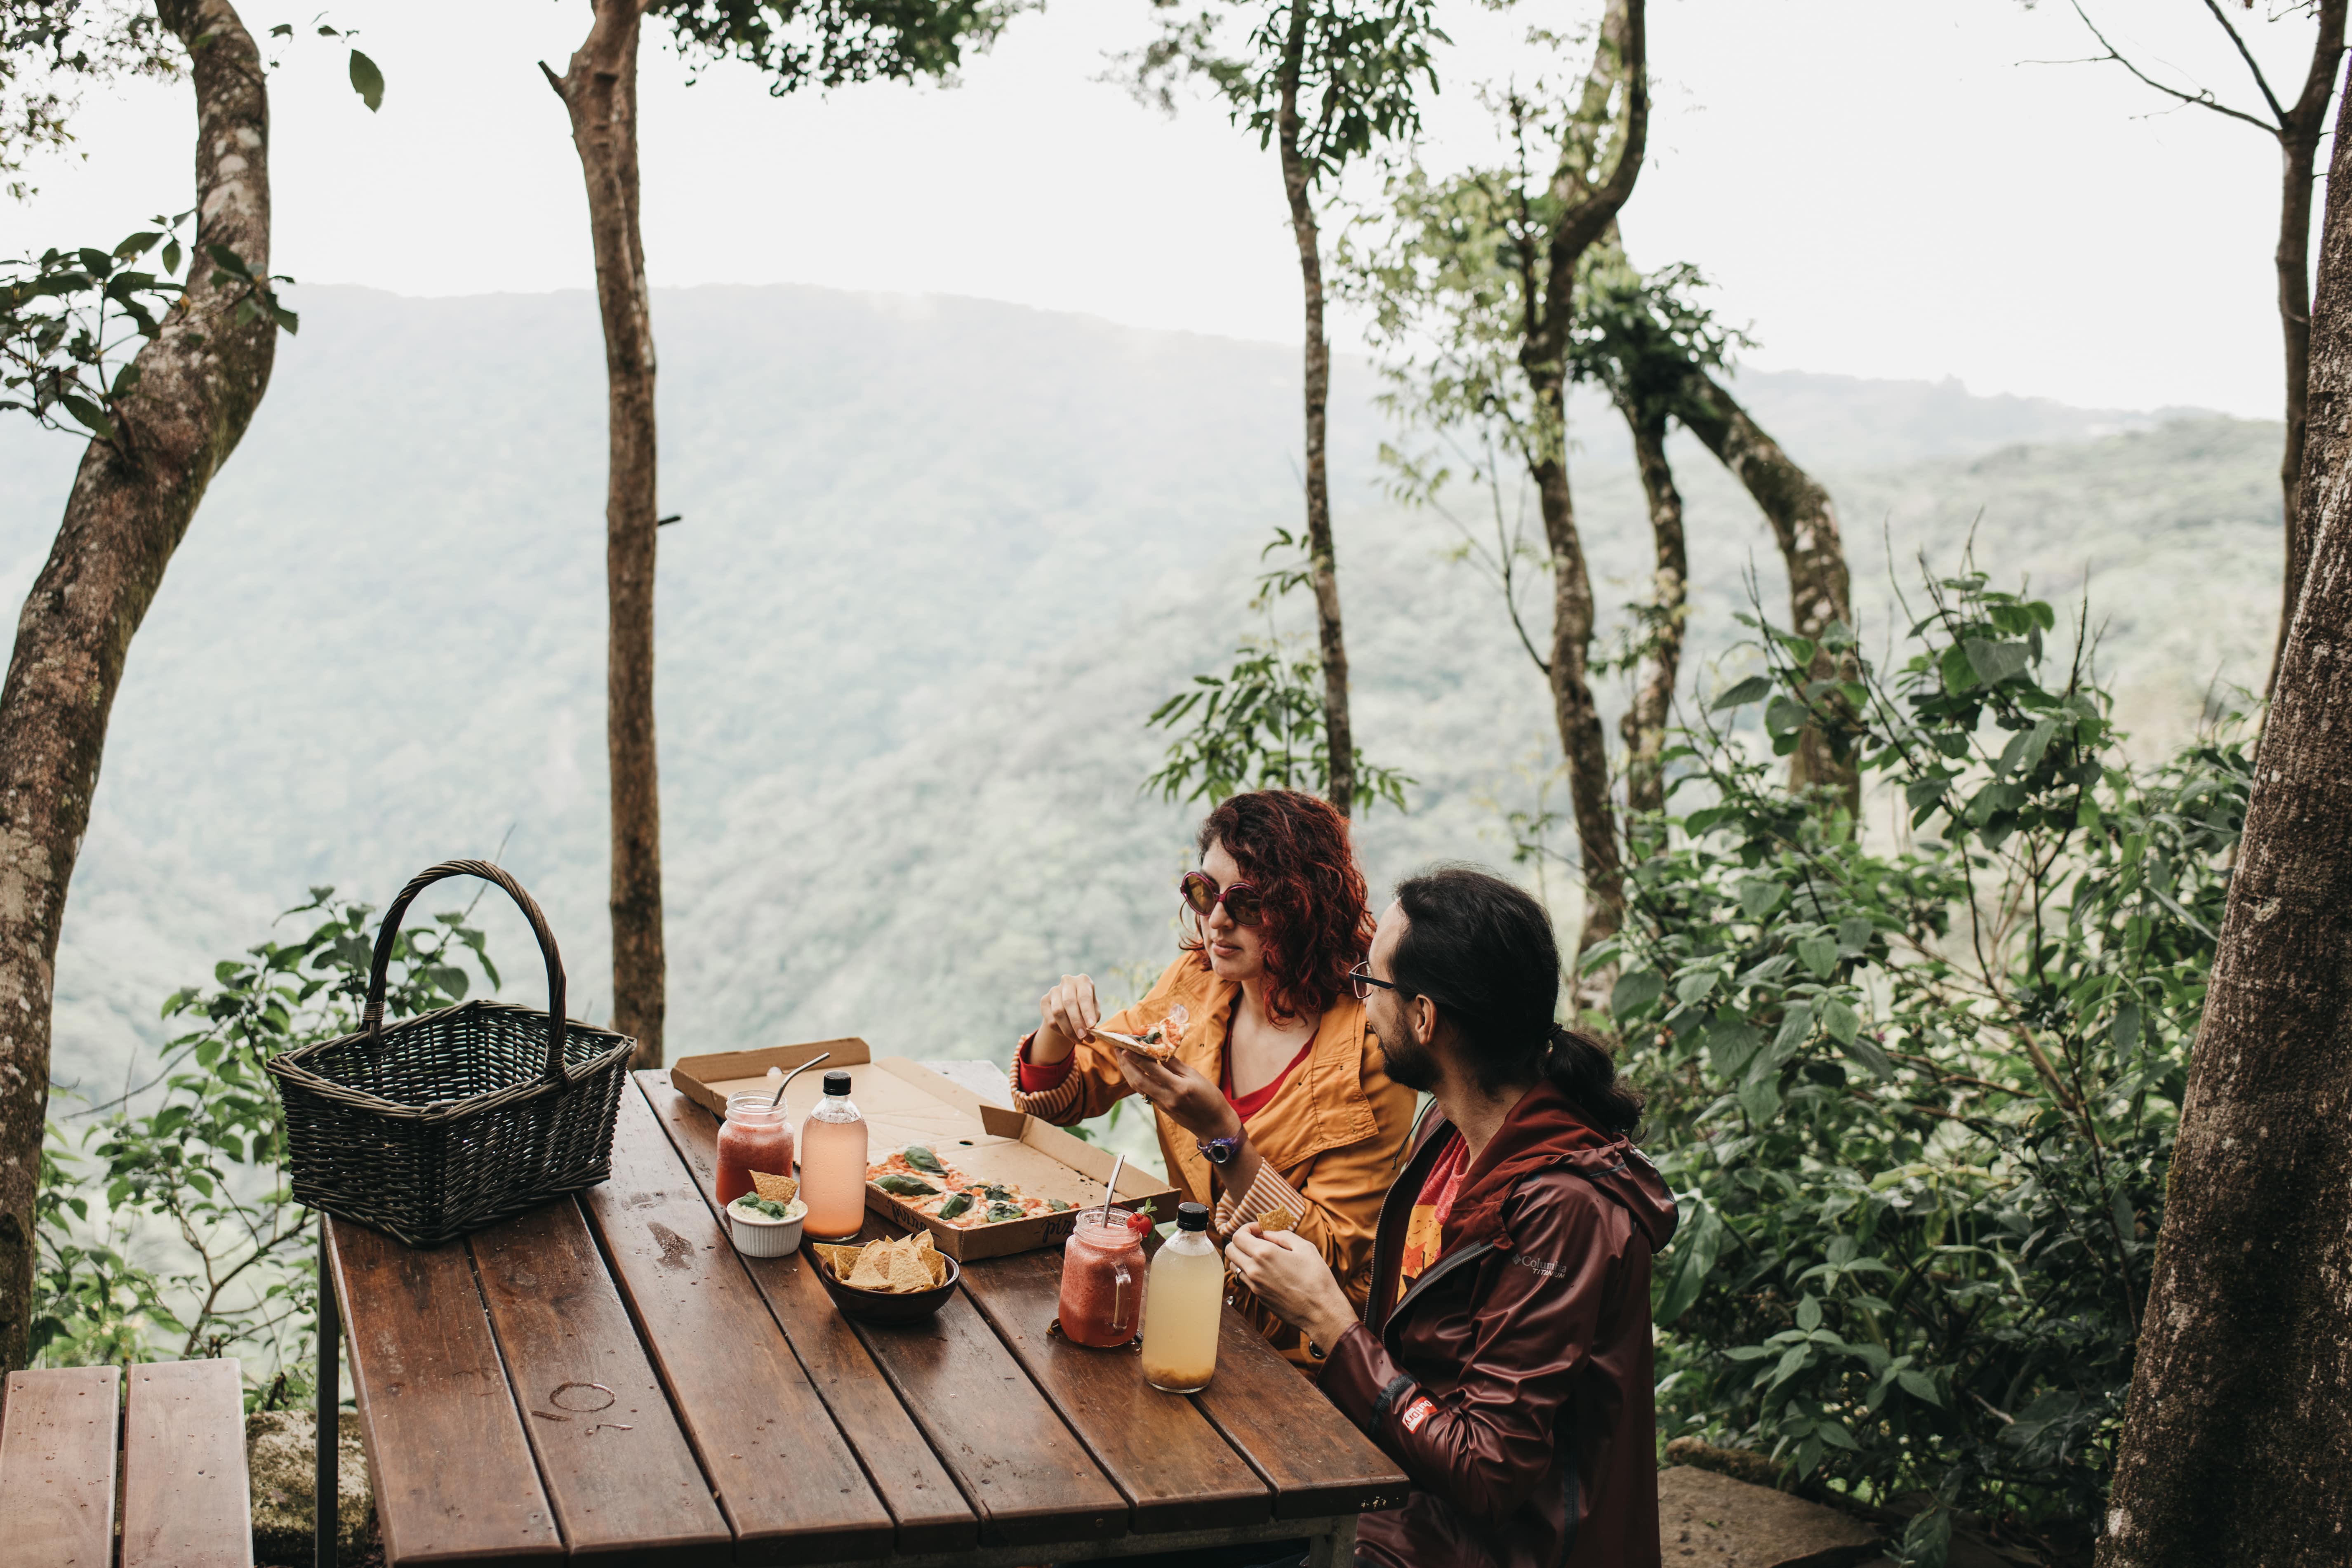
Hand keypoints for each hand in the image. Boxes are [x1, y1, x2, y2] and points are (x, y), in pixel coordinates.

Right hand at [1033, 974, 1099, 1063]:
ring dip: (1068, 1030)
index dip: (1087, 1012)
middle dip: (1076, 1022)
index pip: (1084, 996)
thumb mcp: (1094, 1010)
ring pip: (1058, 1012)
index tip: (1092, 1027)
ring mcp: (1054, 990)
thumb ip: (1093, 1018)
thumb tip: (1090, 1031)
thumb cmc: (1086, 1007)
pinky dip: (1060, 1031)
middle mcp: (1067, 982)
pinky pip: (1050, 1020)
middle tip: (1083, 1037)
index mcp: (1083, 981)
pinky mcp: (1044, 1000)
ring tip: (1078, 1040)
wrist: (1070, 1006)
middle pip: (1069, 1003)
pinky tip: (1068, 1036)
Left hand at [1113, 1046, 1238, 1141]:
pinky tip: (1133, 1070)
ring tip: (1121, 1057)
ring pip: (1138, 1087)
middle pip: (1138, 1079)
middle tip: (1117, 1048)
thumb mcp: (1196, 1077)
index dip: (1137, 1056)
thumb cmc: (1210, 1098)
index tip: (1127, 1044)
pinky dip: (1136, 1080)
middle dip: (1126, 1063)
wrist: (1214, 1125)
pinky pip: (1144, 1092)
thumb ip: (1175, 1065)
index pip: (1152, 1069)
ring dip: (1127, 1072)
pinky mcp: (1161, 1109)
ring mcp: (1162, 1105)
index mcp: (1178, 1088)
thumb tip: (1158, 1050)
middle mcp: (1166, 1098)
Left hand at [1228, 1225, 1356, 1354]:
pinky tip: (1267, 1270)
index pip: (1238, 1236)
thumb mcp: (1305, 1248)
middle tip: (1258, 1240)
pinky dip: (1249, 1271)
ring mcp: (1254, 1286)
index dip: (1247, 1228)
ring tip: (1261, 1256)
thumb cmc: (1317, 1278)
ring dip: (1242, 1257)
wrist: (1321, 1312)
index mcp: (1264, 1254)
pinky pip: (1245, 1280)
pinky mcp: (1259, 1298)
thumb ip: (1282, 1236)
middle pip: (1230, 1250)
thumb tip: (1267, 1234)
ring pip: (1234, 1266)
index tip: (1260, 1230)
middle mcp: (1254, 1270)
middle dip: (1241, 1241)